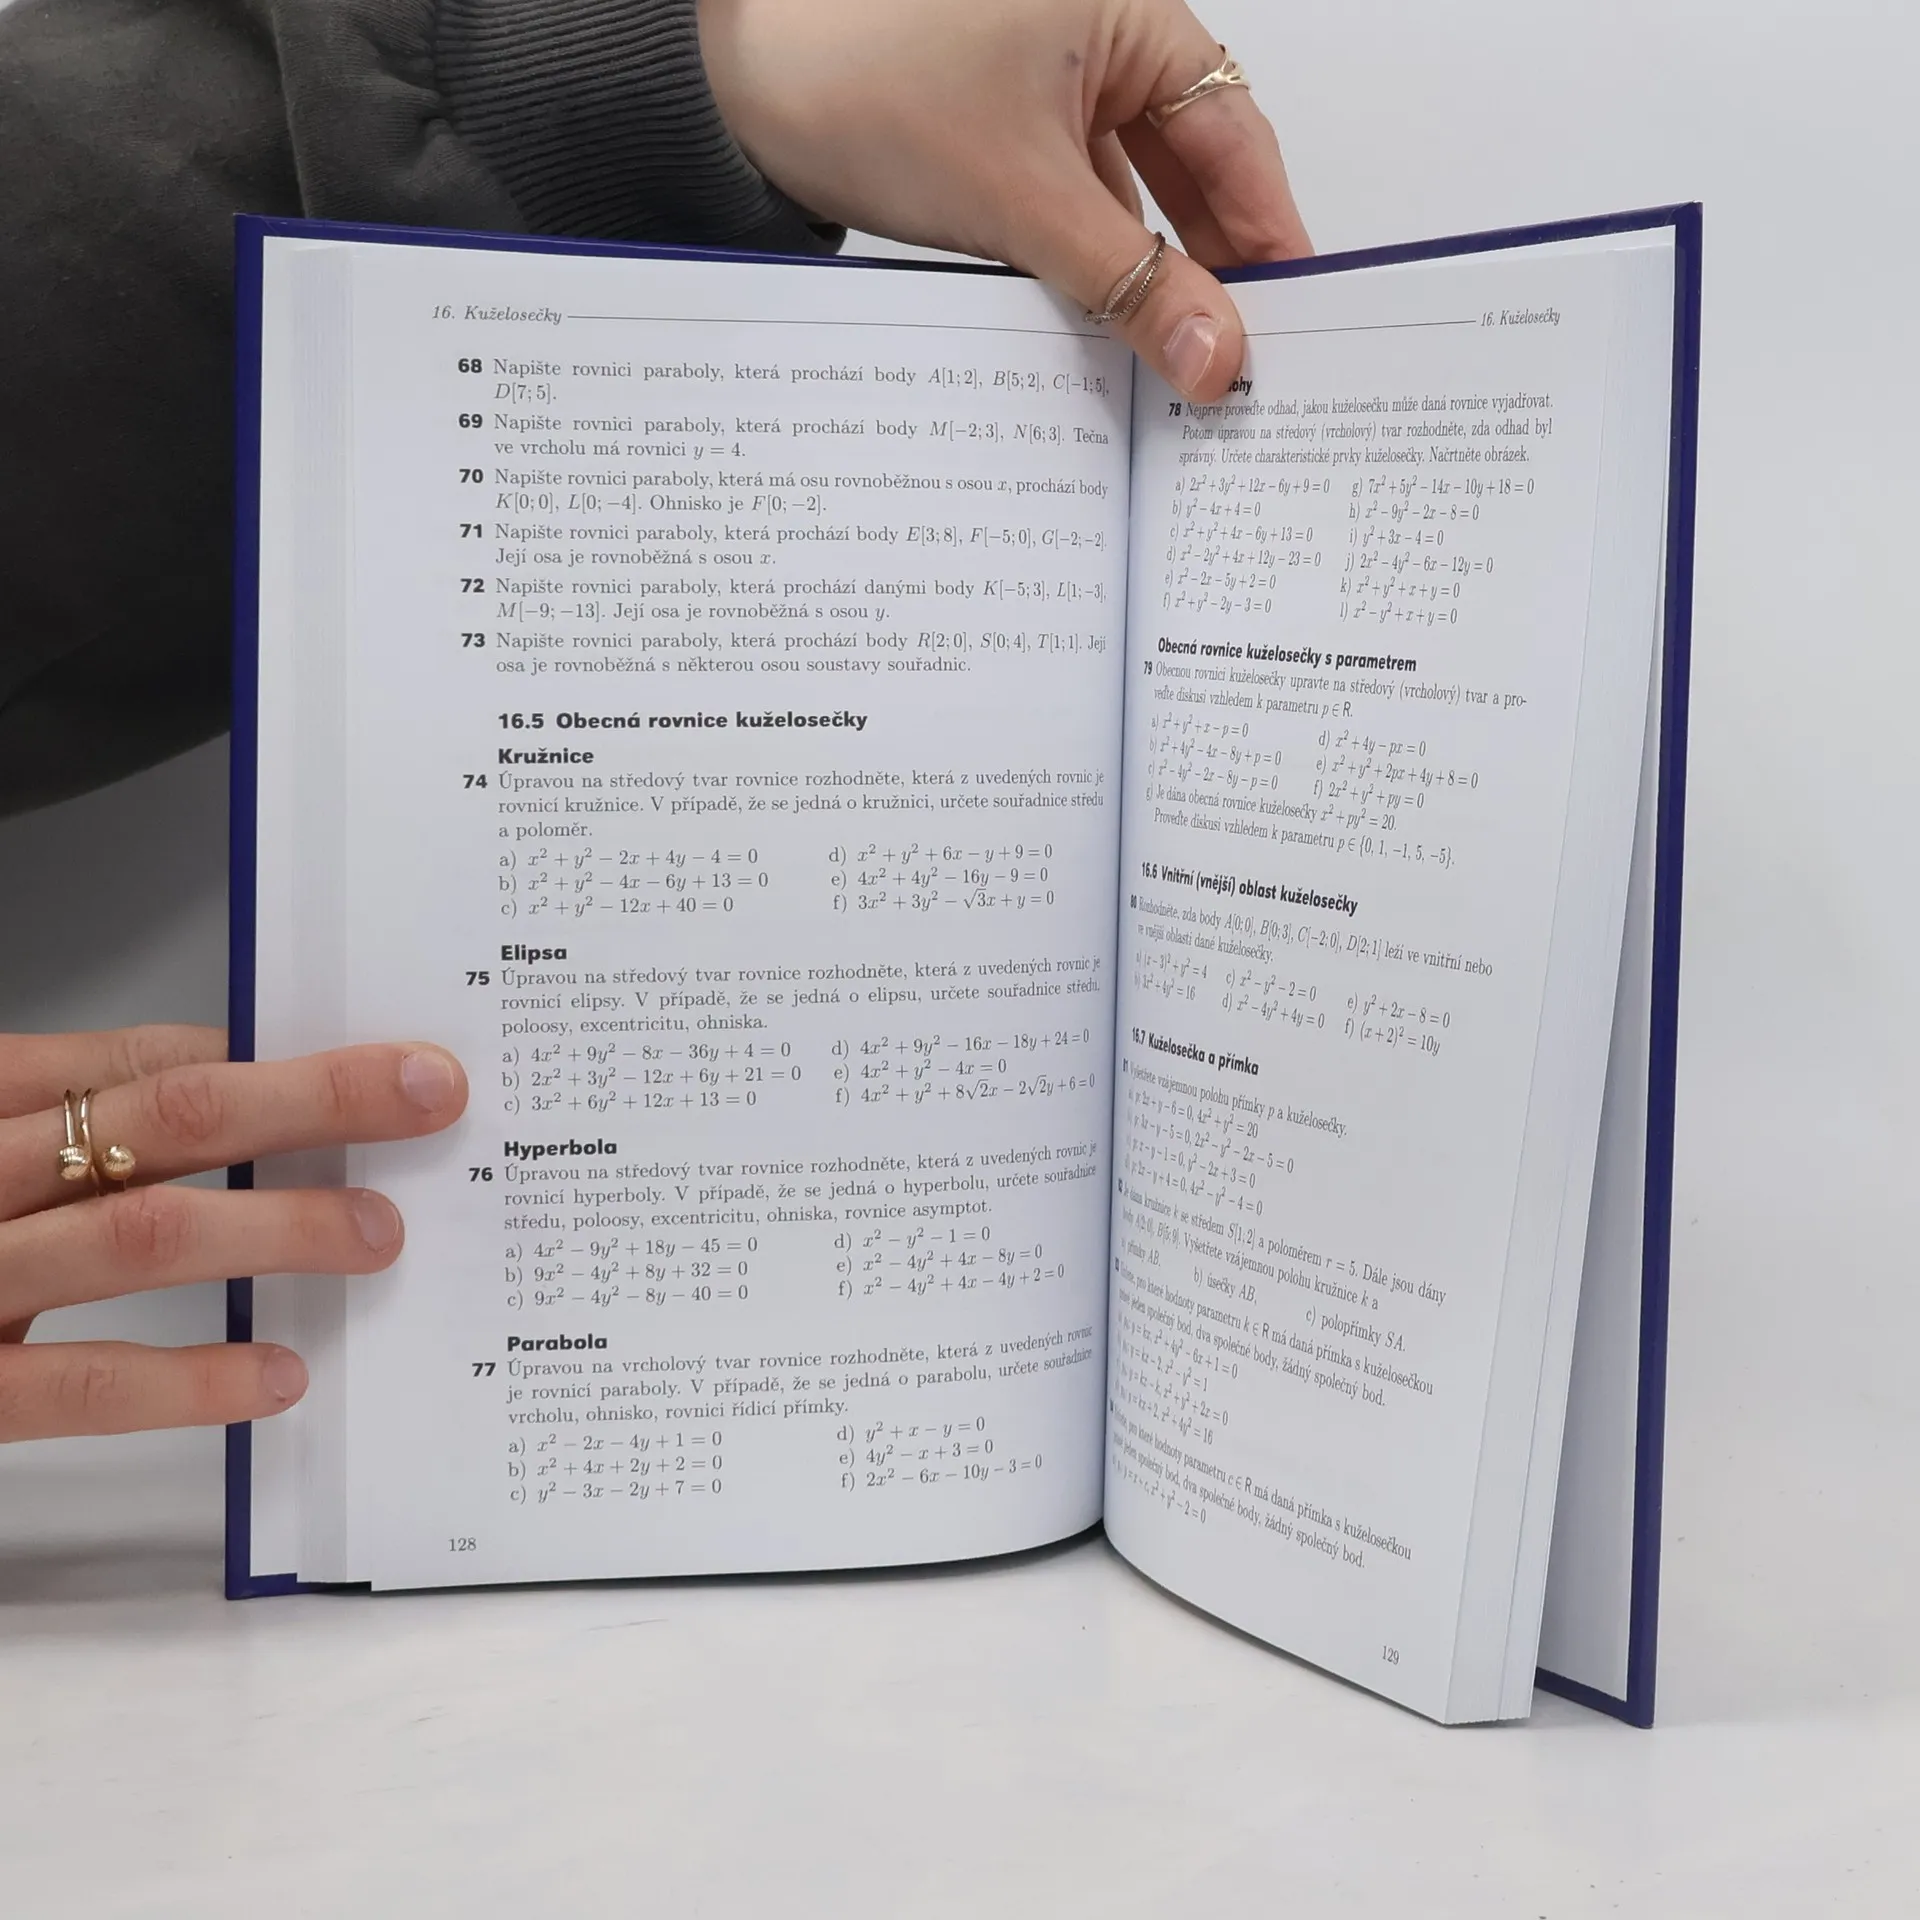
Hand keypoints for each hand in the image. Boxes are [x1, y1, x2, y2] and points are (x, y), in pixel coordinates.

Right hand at [0, 1027, 466, 1441]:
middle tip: (427, 1098)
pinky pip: (87, 1384)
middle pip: (167, 1117)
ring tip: (379, 1233)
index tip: (389, 1065)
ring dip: (278, 1228)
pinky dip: (190, 1376)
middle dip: (314, 1101)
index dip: (274, 1060)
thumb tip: (256, 1107)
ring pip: (142, 1233)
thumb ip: (80, 1139)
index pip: (140, 1061)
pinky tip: (279, 1372)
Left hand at [699, 0, 1310, 401]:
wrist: (730, 80)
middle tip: (1237, 363)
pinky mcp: (998, 140)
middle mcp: (1098, 44)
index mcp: (1130, 17)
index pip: (1235, 140)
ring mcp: (1046, 92)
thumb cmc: (863, 74)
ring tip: (1172, 368)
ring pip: (1126, 201)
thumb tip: (1213, 355)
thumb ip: (1128, 283)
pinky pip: (1068, 212)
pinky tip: (1099, 337)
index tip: (1291, 320)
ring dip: (1143, 280)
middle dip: (1208, 269)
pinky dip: (1085, 272)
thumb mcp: (1021, 196)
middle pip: (1188, 174)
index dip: (1267, 234)